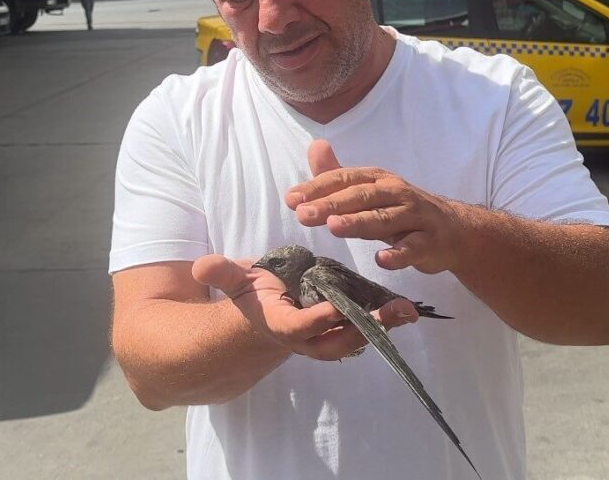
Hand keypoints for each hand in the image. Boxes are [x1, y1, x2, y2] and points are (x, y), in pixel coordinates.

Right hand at [192, 254, 418, 360]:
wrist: (261, 320)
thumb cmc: (251, 296)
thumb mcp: (236, 281)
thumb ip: (222, 273)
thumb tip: (201, 266)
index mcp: (281, 324)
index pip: (301, 327)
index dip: (318, 319)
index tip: (338, 307)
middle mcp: (306, 338)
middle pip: (338, 341)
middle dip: (365, 328)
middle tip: (392, 312)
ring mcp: (324, 339)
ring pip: (356, 339)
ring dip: (382, 326)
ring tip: (407, 310)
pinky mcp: (339, 332)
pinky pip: (363, 330)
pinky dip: (384, 322)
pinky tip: (405, 309)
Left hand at [285, 140, 473, 274]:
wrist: (455, 231)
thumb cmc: (404, 211)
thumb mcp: (371, 191)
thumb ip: (340, 175)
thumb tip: (314, 147)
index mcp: (379, 180)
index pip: (345, 180)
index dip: (318, 188)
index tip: (291, 199)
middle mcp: (397, 193)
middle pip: (362, 197)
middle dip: (331, 204)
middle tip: (303, 214)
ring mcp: (416, 217)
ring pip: (385, 219)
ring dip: (360, 222)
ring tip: (334, 227)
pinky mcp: (430, 242)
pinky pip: (413, 248)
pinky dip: (399, 254)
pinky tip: (382, 259)